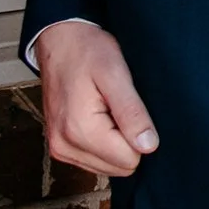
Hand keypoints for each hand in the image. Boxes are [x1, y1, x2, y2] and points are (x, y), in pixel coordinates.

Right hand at [36, 19, 157, 180]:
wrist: (60, 41)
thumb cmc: (87, 51)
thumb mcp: (115, 74)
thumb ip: (132, 112)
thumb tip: (148, 146)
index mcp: (79, 131)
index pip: (130, 160)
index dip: (137, 134)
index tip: (126, 107)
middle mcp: (64, 146)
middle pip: (119, 167)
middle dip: (126, 140)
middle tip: (116, 107)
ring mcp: (60, 148)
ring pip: (109, 167)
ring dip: (114, 142)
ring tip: (105, 109)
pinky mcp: (60, 147)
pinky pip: (95, 161)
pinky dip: (102, 143)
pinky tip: (98, 116)